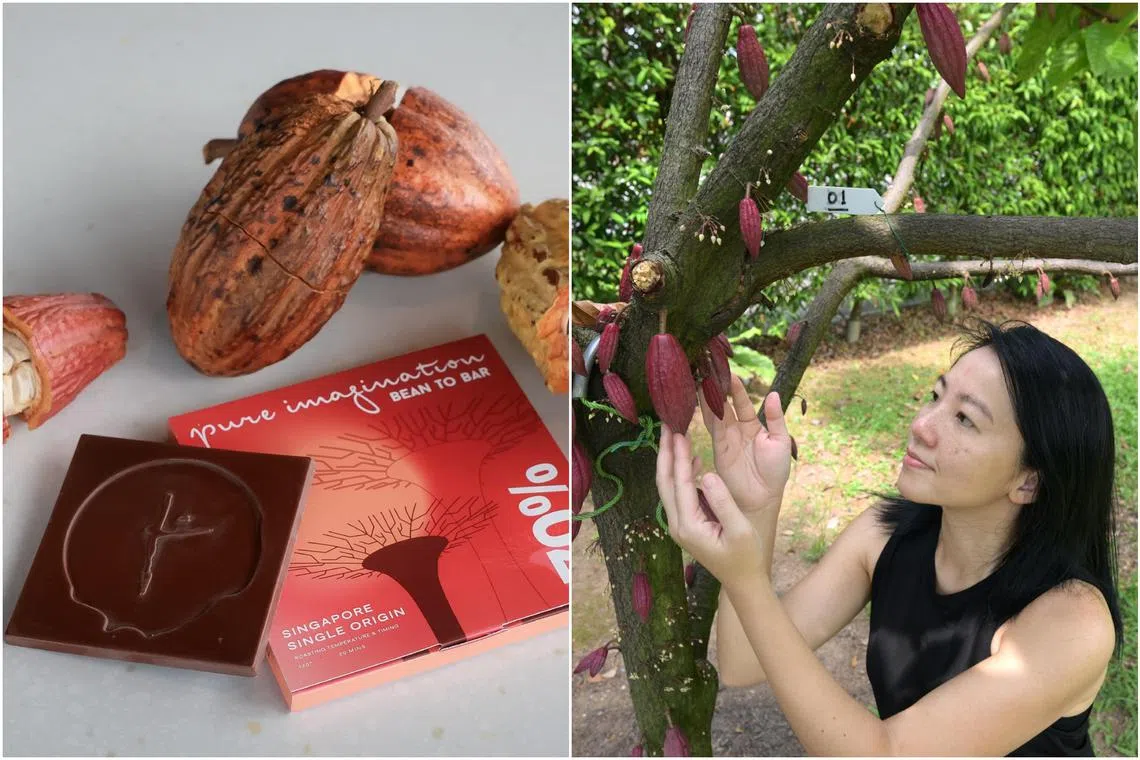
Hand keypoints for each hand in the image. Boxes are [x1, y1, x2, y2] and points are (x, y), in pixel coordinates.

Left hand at [656, 427, 771, 589]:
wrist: (743, 582)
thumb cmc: (747, 557)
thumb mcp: (740, 529)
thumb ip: (723, 502)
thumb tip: (708, 474)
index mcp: (689, 526)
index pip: (680, 484)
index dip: (679, 457)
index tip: (679, 433)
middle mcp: (678, 525)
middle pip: (665, 483)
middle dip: (665, 454)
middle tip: (666, 427)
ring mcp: (680, 525)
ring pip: (669, 488)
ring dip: (672, 462)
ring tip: (675, 437)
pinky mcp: (686, 524)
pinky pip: (679, 494)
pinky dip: (683, 475)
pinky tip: (694, 460)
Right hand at [699, 378, 792, 516]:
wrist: (762, 498)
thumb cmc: (776, 471)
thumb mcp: (780, 441)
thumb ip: (775, 418)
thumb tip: (773, 394)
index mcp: (753, 425)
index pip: (742, 401)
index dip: (736, 388)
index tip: (730, 373)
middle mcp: (737, 429)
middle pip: (724, 404)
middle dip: (717, 389)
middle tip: (707, 372)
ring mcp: (725, 438)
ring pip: (714, 413)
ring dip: (707, 399)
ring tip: (700, 382)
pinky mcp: (717, 448)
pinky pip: (710, 428)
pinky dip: (704, 415)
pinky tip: (698, 403)